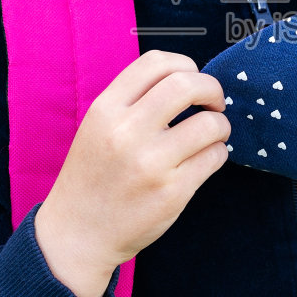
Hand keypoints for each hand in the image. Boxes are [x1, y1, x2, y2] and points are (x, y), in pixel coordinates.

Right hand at [35, 50, 229, 296]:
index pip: (155, 62)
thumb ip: (133, 101)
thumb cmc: (93, 177)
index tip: (192, 79)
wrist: (77, 234)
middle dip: (211, 89)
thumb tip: (187, 79)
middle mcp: (127, 132)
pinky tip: (206, 158)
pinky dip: (218, 152)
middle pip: (187, 84)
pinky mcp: (173, 192)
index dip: (184, 64)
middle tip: (214, 103)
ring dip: (220, 125)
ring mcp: (152, 163)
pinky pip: (214, 157)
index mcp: (106, 110)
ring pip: (210, 123)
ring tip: (212, 134)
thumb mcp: (97, 127)